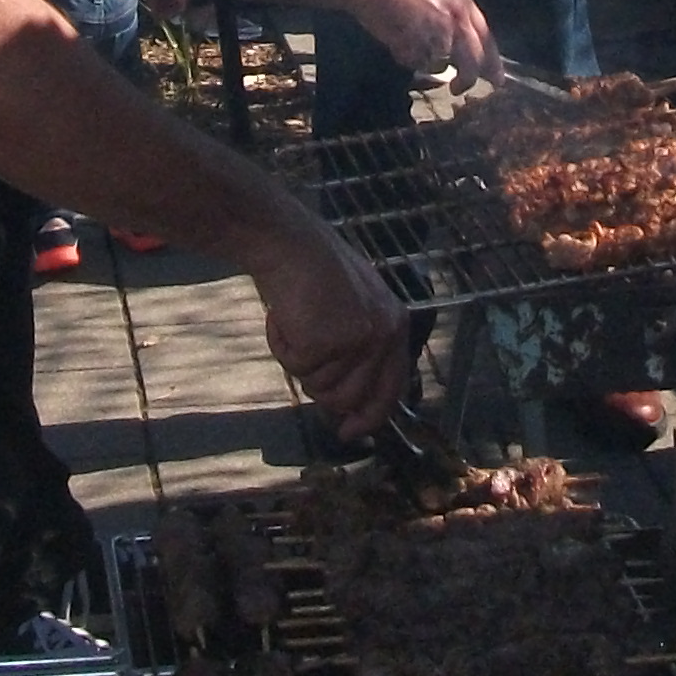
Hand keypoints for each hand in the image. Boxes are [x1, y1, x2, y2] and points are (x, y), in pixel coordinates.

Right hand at [251, 222, 412, 434]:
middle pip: (349, 397)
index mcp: (394, 325)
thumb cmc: (313, 272)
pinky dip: (281, 346)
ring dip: (299, 362)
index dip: (370, 416)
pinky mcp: (324, 342)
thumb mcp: (353, 309)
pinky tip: (284, 316)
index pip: (392, 387)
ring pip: (319, 387)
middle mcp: (382, 335)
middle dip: (320, 386)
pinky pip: (294, 368)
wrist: (290, 242)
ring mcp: (355, 340)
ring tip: (297, 322)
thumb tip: (346, 406)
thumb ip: (358, 352)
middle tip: (303, 352)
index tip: (349, 432)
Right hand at [343, 0, 493, 80]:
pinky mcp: (416, 38)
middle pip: (472, 59)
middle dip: (466, 79)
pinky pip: (418, 61)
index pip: (487, 39)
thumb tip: (468, 53)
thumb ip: (456, 22)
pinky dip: (409, 58)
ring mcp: (436, 28)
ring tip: (416, 51)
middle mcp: (455, 15)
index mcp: (464, 3)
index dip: (493, 63)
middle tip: (457, 89)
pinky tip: (400, 42)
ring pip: (442, 63)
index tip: (496, 81)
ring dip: (430, 63)